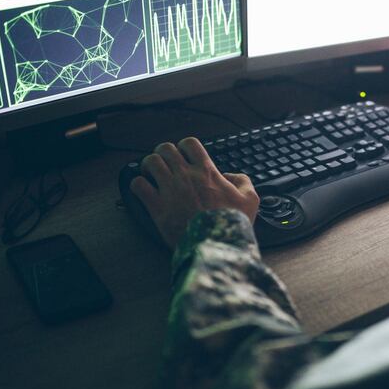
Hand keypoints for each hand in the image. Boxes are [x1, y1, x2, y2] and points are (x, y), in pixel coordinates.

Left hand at [129, 138, 259, 248]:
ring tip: (151, 175)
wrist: (217, 245)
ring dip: (148, 167)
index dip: (183, 147)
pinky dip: (138, 185)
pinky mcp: (157, 206)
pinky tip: (143, 191)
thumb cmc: (233, 224)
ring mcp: (170, 190)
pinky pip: (138, 185)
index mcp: (206, 172)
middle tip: (165, 166)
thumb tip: (231, 176)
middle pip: (165, 149)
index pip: (189, 143)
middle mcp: (186, 176)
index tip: (184, 157)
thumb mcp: (250, 200)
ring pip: (150, 162)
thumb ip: (243, 182)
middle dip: (163, 155)